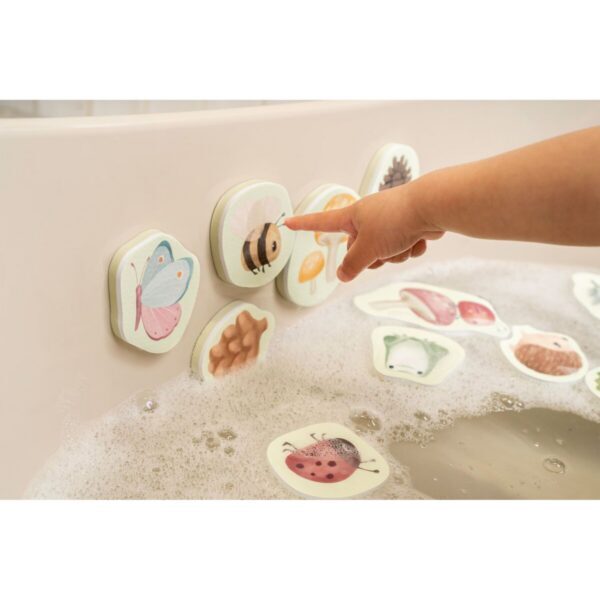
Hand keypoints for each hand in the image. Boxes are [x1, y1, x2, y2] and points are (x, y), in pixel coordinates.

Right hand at [285, 184, 443, 281]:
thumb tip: (342, 275)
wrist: (432, 207)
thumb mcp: (368, 248)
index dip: (303, 224)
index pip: (321, 222)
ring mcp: (389, 221)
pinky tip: (418, 241)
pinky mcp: (408, 225)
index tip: (287, 222)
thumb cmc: (396, 220)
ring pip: (385, 252)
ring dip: (395, 254)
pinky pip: (403, 248)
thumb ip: (352, 265)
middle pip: (359, 249)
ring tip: (403, 243)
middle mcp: (369, 217)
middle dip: (373, 257)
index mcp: (352, 216)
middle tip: (382, 251)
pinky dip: (411, 248)